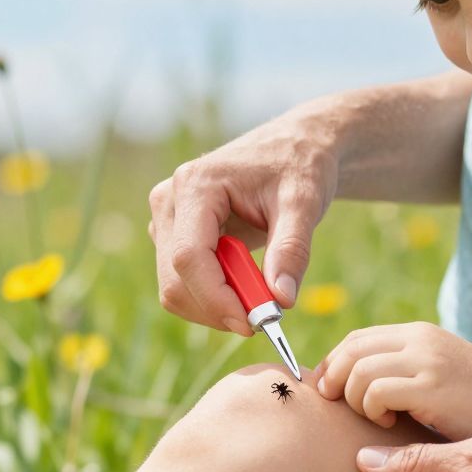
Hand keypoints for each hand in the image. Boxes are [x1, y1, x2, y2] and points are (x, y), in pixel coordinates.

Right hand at [147, 111, 339, 333]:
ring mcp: (166, 220)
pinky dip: (214, 298)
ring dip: (217, 306)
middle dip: (218, 308)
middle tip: (266, 317)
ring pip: (175, 288)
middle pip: (175, 279)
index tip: (254, 323)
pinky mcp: (172, 236)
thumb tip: (281, 301)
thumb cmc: (298, 166)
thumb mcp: (304, 202)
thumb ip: (292, 249)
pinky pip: (183, 283)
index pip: (188, 256)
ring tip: (263, 291)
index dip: (216, 298)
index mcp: (195, 185)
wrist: (292, 148)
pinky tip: (248, 282)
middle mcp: (169, 201)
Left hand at [314, 322, 471, 438]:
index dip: (333, 365)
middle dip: (332, 379)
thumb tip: (355, 392)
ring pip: (358, 369)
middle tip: (334, 408)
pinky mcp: (432, 384)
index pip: (358, 339)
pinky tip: (388, 424)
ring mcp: (427, 360)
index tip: (327, 394)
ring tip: (374, 419)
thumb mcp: (439, 382)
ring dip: (353, 398)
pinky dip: (371, 408)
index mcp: (421, 335)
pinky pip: (375, 390)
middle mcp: (421, 339)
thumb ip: (405, 377)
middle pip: (351, 349)